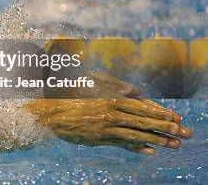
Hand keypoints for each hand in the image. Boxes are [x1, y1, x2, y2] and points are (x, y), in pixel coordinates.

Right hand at [24, 97, 191, 153]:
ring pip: (136, 132)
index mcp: (111, 97)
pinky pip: (121, 142)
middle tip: (184, 132)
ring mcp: (106, 124)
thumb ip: (115, 87)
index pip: (141, 106)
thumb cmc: (70, 95)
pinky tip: (149, 150)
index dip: (160, 112)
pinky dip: (136, 146)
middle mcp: (111, 110)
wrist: (50, 110)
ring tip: (173, 144)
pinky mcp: (99, 137)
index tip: (175, 117)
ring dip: (157, 138)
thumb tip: (135, 91)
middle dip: (165, 126)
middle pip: (143, 119)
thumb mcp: (94, 85)